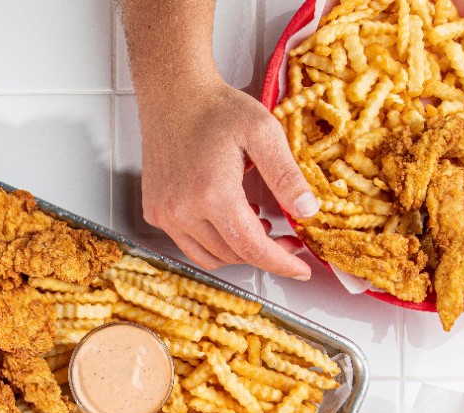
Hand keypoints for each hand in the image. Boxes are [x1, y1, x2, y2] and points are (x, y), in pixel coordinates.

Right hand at [136, 78, 316, 277]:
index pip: (251, 247)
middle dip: (264, 254)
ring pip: (209, 256)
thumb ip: (286, 175)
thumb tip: (307, 212)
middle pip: (232, 255)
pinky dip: (214, 242)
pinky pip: (188, 243)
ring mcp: (165, 213)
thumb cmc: (217, 108)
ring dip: (238, 251)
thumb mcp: (264, 132)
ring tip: (257, 226)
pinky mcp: (155, 211)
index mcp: (213, 193)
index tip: (301, 268)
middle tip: (287, 239)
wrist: (173, 93)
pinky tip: (228, 219)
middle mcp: (183, 210)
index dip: (280, 263)